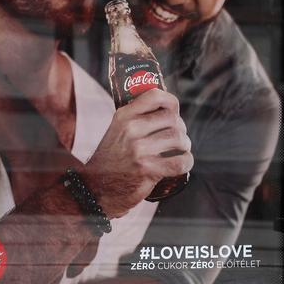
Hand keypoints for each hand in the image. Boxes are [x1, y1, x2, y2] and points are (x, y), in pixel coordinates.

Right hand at [84, 88, 192, 218]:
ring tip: (179, 150)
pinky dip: (186, 161)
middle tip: (177, 137)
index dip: (171, 101)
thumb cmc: (112, 158)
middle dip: (181, 128)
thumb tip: (167, 108)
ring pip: (179, 139)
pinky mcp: (148, 170)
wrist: (96, 187)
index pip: (155, 96)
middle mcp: (131, 129)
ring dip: (185, 145)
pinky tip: (182, 162)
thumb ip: (136, 117)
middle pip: (173, 119)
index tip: (174, 110)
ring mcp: (139, 150)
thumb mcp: (117, 130)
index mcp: (124, 116)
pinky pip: (180, 161)